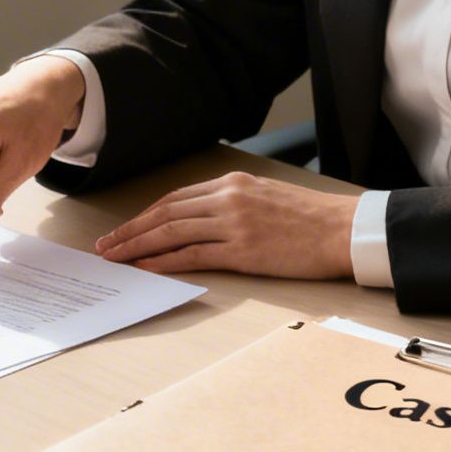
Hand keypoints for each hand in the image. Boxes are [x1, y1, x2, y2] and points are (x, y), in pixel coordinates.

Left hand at [94, 172, 358, 278]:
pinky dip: (164, 261)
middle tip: (106, 245)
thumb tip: (203, 219)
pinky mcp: (243, 250)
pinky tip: (146, 268)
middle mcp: (228, 198)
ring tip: (116, 258)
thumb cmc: (311, 218)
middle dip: (131, 230)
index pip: (175, 198)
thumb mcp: (267, 196)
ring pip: (171, 232)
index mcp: (233, 183)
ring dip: (138, 246)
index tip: (126, 228)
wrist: (344, 229)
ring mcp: (234, 223)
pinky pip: (193, 255)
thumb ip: (234, 202)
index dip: (145, 215)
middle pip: (165, 213)